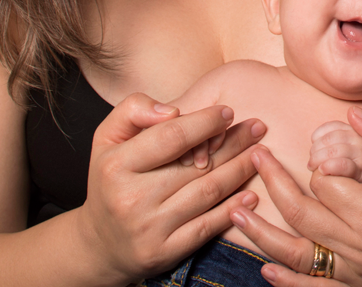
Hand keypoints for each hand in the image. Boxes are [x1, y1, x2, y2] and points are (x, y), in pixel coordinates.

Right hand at [73, 92, 267, 281]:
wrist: (100, 243)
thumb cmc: (110, 180)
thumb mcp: (108, 138)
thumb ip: (134, 110)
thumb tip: (173, 110)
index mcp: (116, 165)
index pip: (170, 138)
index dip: (204, 122)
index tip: (229, 112)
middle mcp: (131, 198)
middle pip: (196, 165)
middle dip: (233, 144)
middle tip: (258, 127)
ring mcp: (149, 228)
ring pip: (207, 193)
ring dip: (240, 171)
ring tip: (260, 153)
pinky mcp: (164, 252)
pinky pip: (206, 227)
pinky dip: (232, 210)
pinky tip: (251, 195)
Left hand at [231, 108, 361, 286]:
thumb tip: (353, 113)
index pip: (325, 184)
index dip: (315, 165)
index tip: (313, 150)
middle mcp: (360, 247)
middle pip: (302, 213)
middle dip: (272, 184)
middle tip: (254, 157)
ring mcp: (357, 272)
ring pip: (298, 253)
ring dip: (262, 233)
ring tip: (235, 211)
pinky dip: (286, 281)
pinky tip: (265, 267)